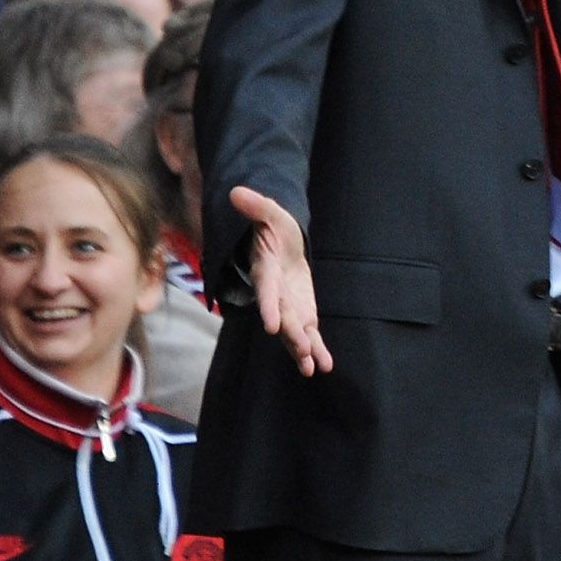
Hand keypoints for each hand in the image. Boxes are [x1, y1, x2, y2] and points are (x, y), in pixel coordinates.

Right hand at [229, 186, 332, 374]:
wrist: (279, 241)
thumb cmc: (274, 226)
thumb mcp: (271, 212)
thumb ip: (257, 206)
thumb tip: (236, 192)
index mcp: (266, 269)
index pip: (267, 290)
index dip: (269, 307)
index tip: (272, 327)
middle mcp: (275, 292)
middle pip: (284, 315)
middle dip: (292, 335)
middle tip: (301, 353)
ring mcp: (288, 304)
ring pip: (294, 329)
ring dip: (302, 348)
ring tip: (311, 368)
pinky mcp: (301, 310)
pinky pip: (308, 332)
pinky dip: (316, 348)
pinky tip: (324, 365)